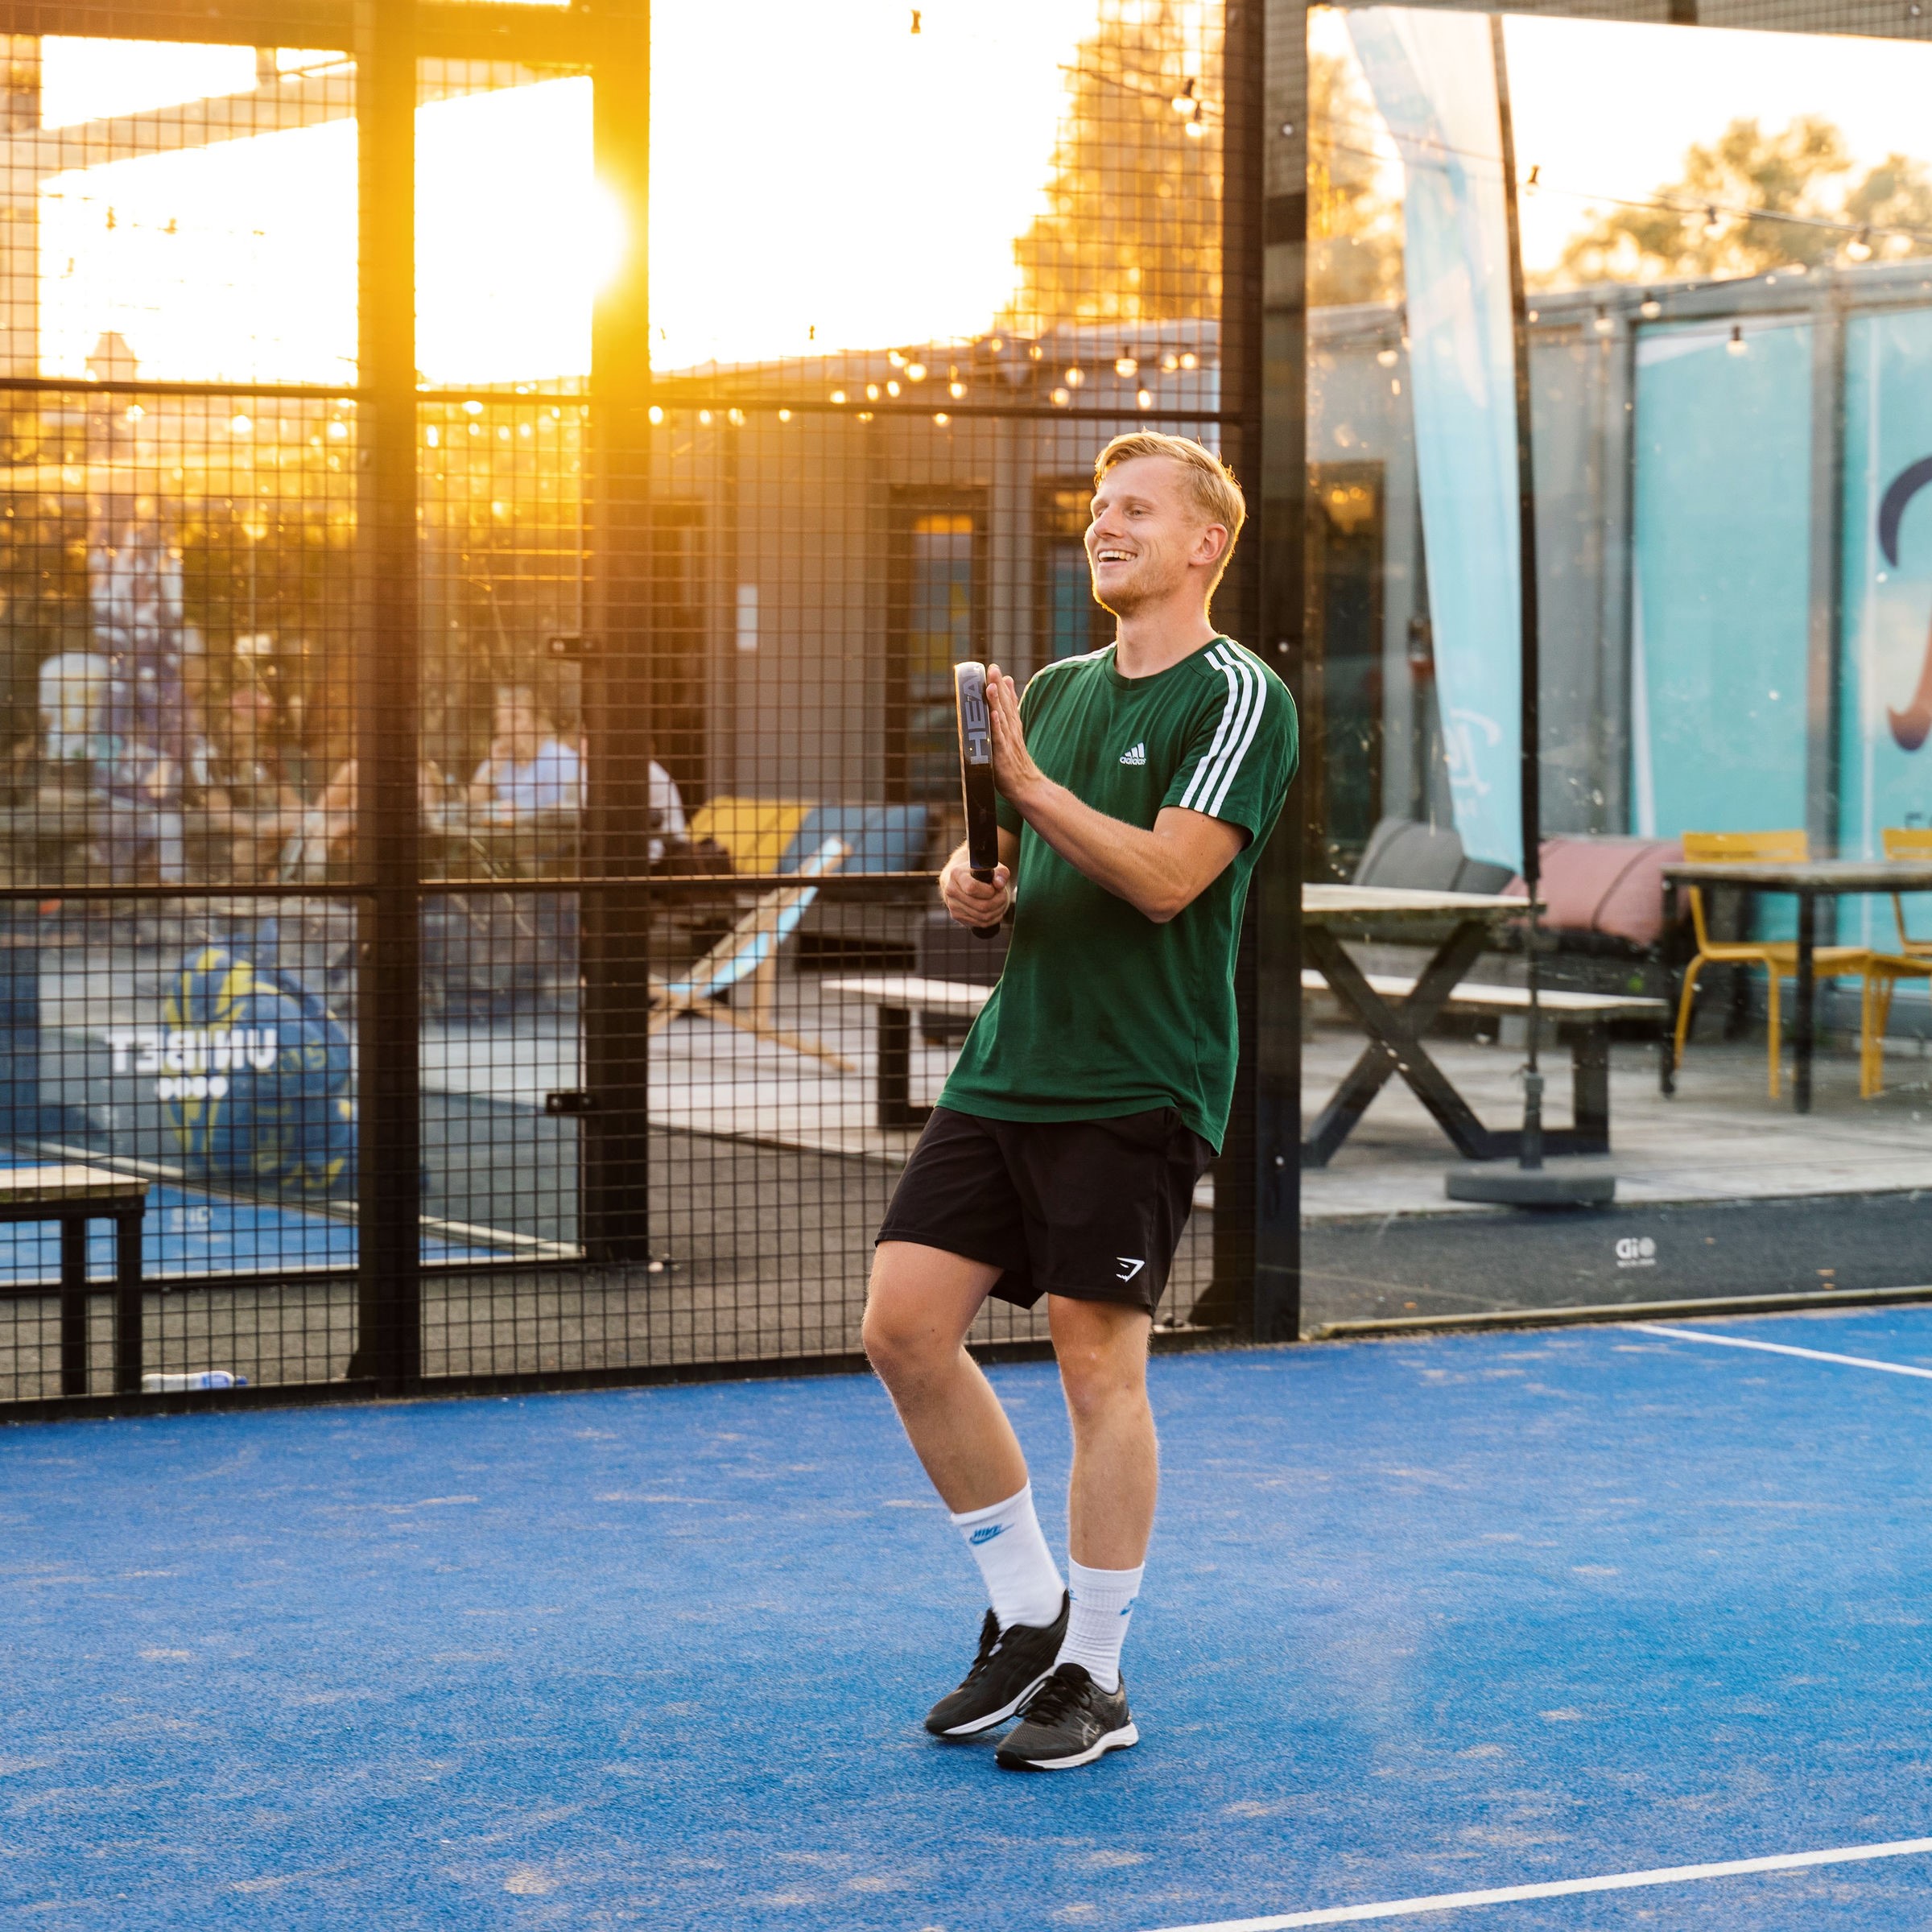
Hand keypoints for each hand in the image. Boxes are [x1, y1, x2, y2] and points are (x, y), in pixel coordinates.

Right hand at [940, 844, 1011, 928]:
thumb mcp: (993, 868)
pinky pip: (981, 923)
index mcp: (956, 874)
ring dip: (997, 910)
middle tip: (1003, 895)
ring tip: (1000, 901)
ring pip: (983, 917)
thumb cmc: (980, 873)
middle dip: (998, 902)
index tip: (995, 888)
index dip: (989, 891)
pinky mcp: (957, 917)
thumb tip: (999, 884)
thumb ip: (1000, 873)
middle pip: (981, 906)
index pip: (972, 888)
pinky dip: (993, 918)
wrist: (964, 880)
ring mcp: (953, 906)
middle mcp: (951, 891)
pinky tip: (994, 909)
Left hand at [984, 664, 1043, 805]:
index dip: (1003, 687)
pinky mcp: (1003, 754)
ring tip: (992, 683)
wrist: (1029, 788)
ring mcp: (1007, 743)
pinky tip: (992, 712)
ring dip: (996, 700)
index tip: (997, 670)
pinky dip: (996, 724)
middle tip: (993, 668)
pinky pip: (998, 737)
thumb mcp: (1013, 743)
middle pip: (1004, 706)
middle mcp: (1011, 733)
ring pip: (1001, 717)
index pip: (1008, 705)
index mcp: (1012, 730)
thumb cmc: (1017, 768)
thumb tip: (1001, 713)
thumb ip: (1008, 725)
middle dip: (998, 686)